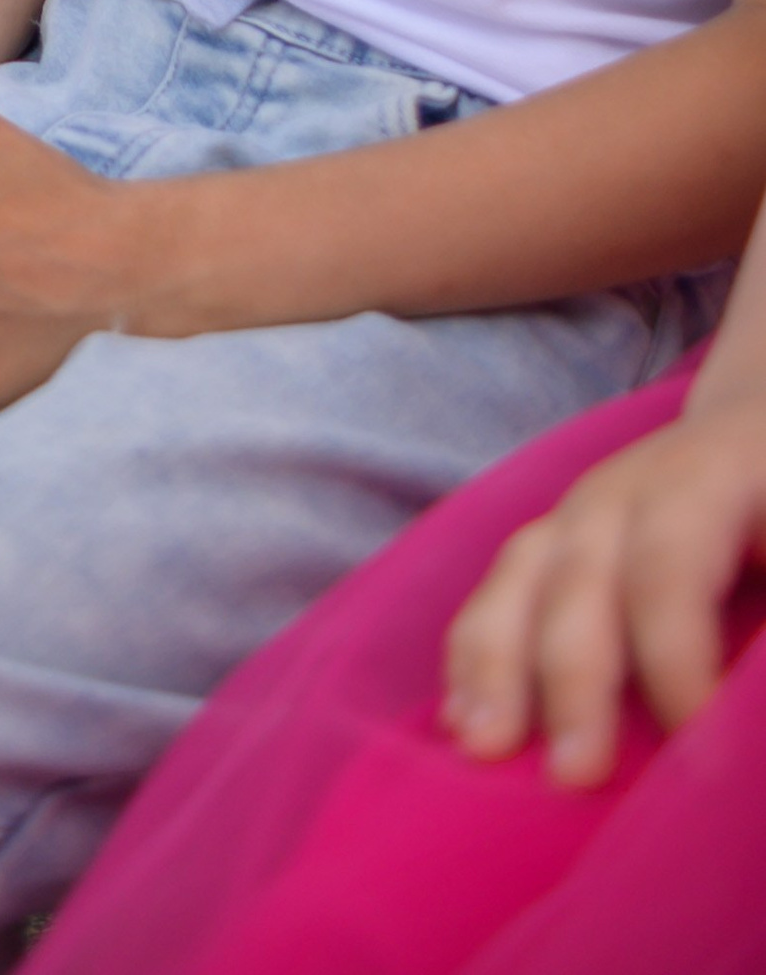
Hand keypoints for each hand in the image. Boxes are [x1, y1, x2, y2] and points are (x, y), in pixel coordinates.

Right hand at [443, 380, 765, 784]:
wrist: (753, 425)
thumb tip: (750, 698)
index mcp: (704, 481)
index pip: (670, 568)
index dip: (676, 657)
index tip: (695, 749)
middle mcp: (624, 491)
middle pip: (581, 577)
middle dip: (572, 677)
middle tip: (576, 773)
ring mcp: (577, 513)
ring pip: (521, 577)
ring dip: (498, 663)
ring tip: (486, 745)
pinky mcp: (552, 544)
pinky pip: (498, 590)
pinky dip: (474, 653)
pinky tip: (461, 718)